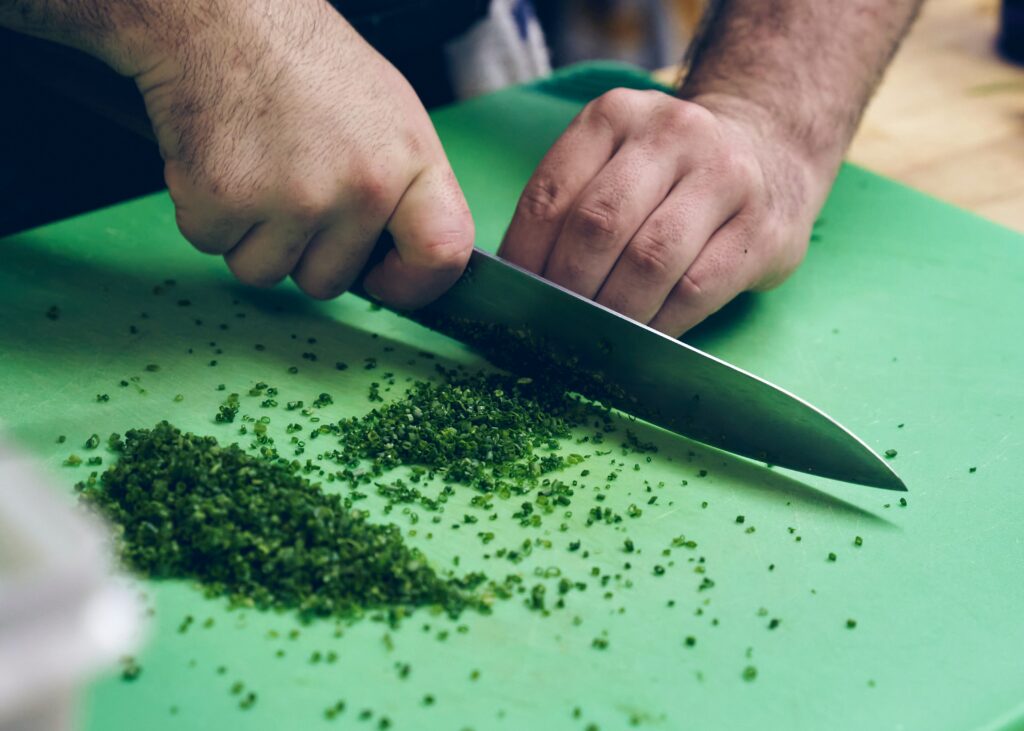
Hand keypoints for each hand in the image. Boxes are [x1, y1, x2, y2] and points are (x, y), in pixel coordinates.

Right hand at [127, 0, 472, 307]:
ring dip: (249, 235)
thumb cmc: (303, 63)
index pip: (443, 254)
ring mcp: (294, 198)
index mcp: (411, 162)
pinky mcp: (226, 199)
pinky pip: (212, 245)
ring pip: (265, 273)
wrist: (222, 15)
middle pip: (329, 282)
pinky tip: (221, 159)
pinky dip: (206, 213)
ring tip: (255, 166)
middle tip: (288, 185)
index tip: (385, 280)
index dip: (414, 285)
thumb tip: (402, 258)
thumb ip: (404, 190)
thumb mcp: (389, 116)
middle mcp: (362, 186)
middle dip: (301, 251)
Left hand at [499, 88, 830, 335]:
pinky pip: (696, 289)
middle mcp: (672, 134)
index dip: (525, 257)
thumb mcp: (615, 162)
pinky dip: (660, 324)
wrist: (770, 156)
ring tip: (596, 337)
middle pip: (599, 225)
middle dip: (568, 288)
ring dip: (614, 312)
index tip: (515, 299)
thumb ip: (570, 206)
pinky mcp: (762, 229)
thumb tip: (516, 284)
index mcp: (615, 116)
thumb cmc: (670, 176)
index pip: (551, 195)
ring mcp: (725, 177)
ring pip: (649, 259)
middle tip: (554, 325)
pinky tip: (643, 339)